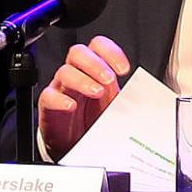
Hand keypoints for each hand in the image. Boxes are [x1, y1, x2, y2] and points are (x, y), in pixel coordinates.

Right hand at [37, 34, 130, 157]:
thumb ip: (124, 96)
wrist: (75, 144)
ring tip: (97, 92)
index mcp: (92, 69)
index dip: (110, 52)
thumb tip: (143, 95)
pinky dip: (60, 99)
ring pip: (64, 71)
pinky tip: (71, 106)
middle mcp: (76, 74)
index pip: (98, 46)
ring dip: (83, 80)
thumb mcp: (113, 105)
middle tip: (109, 78)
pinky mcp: (48, 106)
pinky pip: (48, 96)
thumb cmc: (94, 120)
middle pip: (78, 52)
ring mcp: (60, 88)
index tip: (124, 69)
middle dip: (95, 63)